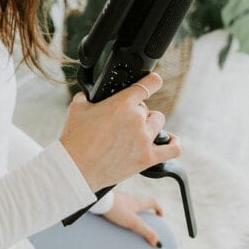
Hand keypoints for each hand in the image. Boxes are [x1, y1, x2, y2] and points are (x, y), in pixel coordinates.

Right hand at [59, 72, 180, 190]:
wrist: (75, 168)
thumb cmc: (74, 138)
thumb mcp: (77, 107)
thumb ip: (89, 96)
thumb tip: (91, 95)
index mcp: (122, 103)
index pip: (148, 84)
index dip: (152, 80)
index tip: (154, 80)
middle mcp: (137, 119)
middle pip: (147, 108)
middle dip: (136, 112)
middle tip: (121, 122)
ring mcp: (144, 139)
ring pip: (158, 123)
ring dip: (148, 124)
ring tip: (135, 132)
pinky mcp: (147, 158)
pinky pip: (173, 148)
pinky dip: (174, 142)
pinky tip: (170, 140)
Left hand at [101, 191, 164, 247]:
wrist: (98, 200)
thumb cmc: (116, 209)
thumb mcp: (134, 223)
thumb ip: (147, 232)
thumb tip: (158, 243)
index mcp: (138, 202)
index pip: (152, 202)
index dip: (158, 208)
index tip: (160, 216)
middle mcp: (130, 198)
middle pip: (142, 203)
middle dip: (145, 211)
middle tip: (146, 221)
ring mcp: (120, 198)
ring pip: (130, 204)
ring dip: (133, 212)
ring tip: (131, 223)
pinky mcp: (111, 201)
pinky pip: (120, 206)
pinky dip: (122, 213)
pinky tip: (117, 220)